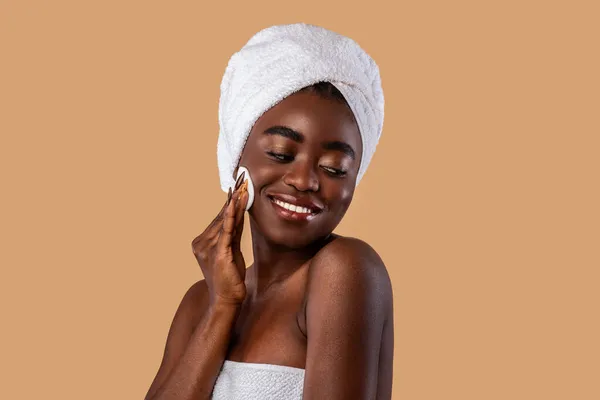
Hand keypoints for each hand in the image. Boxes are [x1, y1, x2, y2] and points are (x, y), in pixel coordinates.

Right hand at [191, 172, 248, 306]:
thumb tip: (239, 213)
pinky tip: (235, 204)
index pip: (219, 218)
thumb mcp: (231, 250)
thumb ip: (233, 232)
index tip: (237, 184)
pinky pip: (226, 230)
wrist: (227, 300)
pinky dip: (231, 216)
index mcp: (201, 242)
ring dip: (235, 203)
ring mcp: (208, 248)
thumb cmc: (229, 277)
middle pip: (221, 216)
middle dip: (233, 197)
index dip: (229, 201)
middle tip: (242, 178)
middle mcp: (201, 243)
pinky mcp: (218, 253)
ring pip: (225, 220)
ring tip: (243, 186)